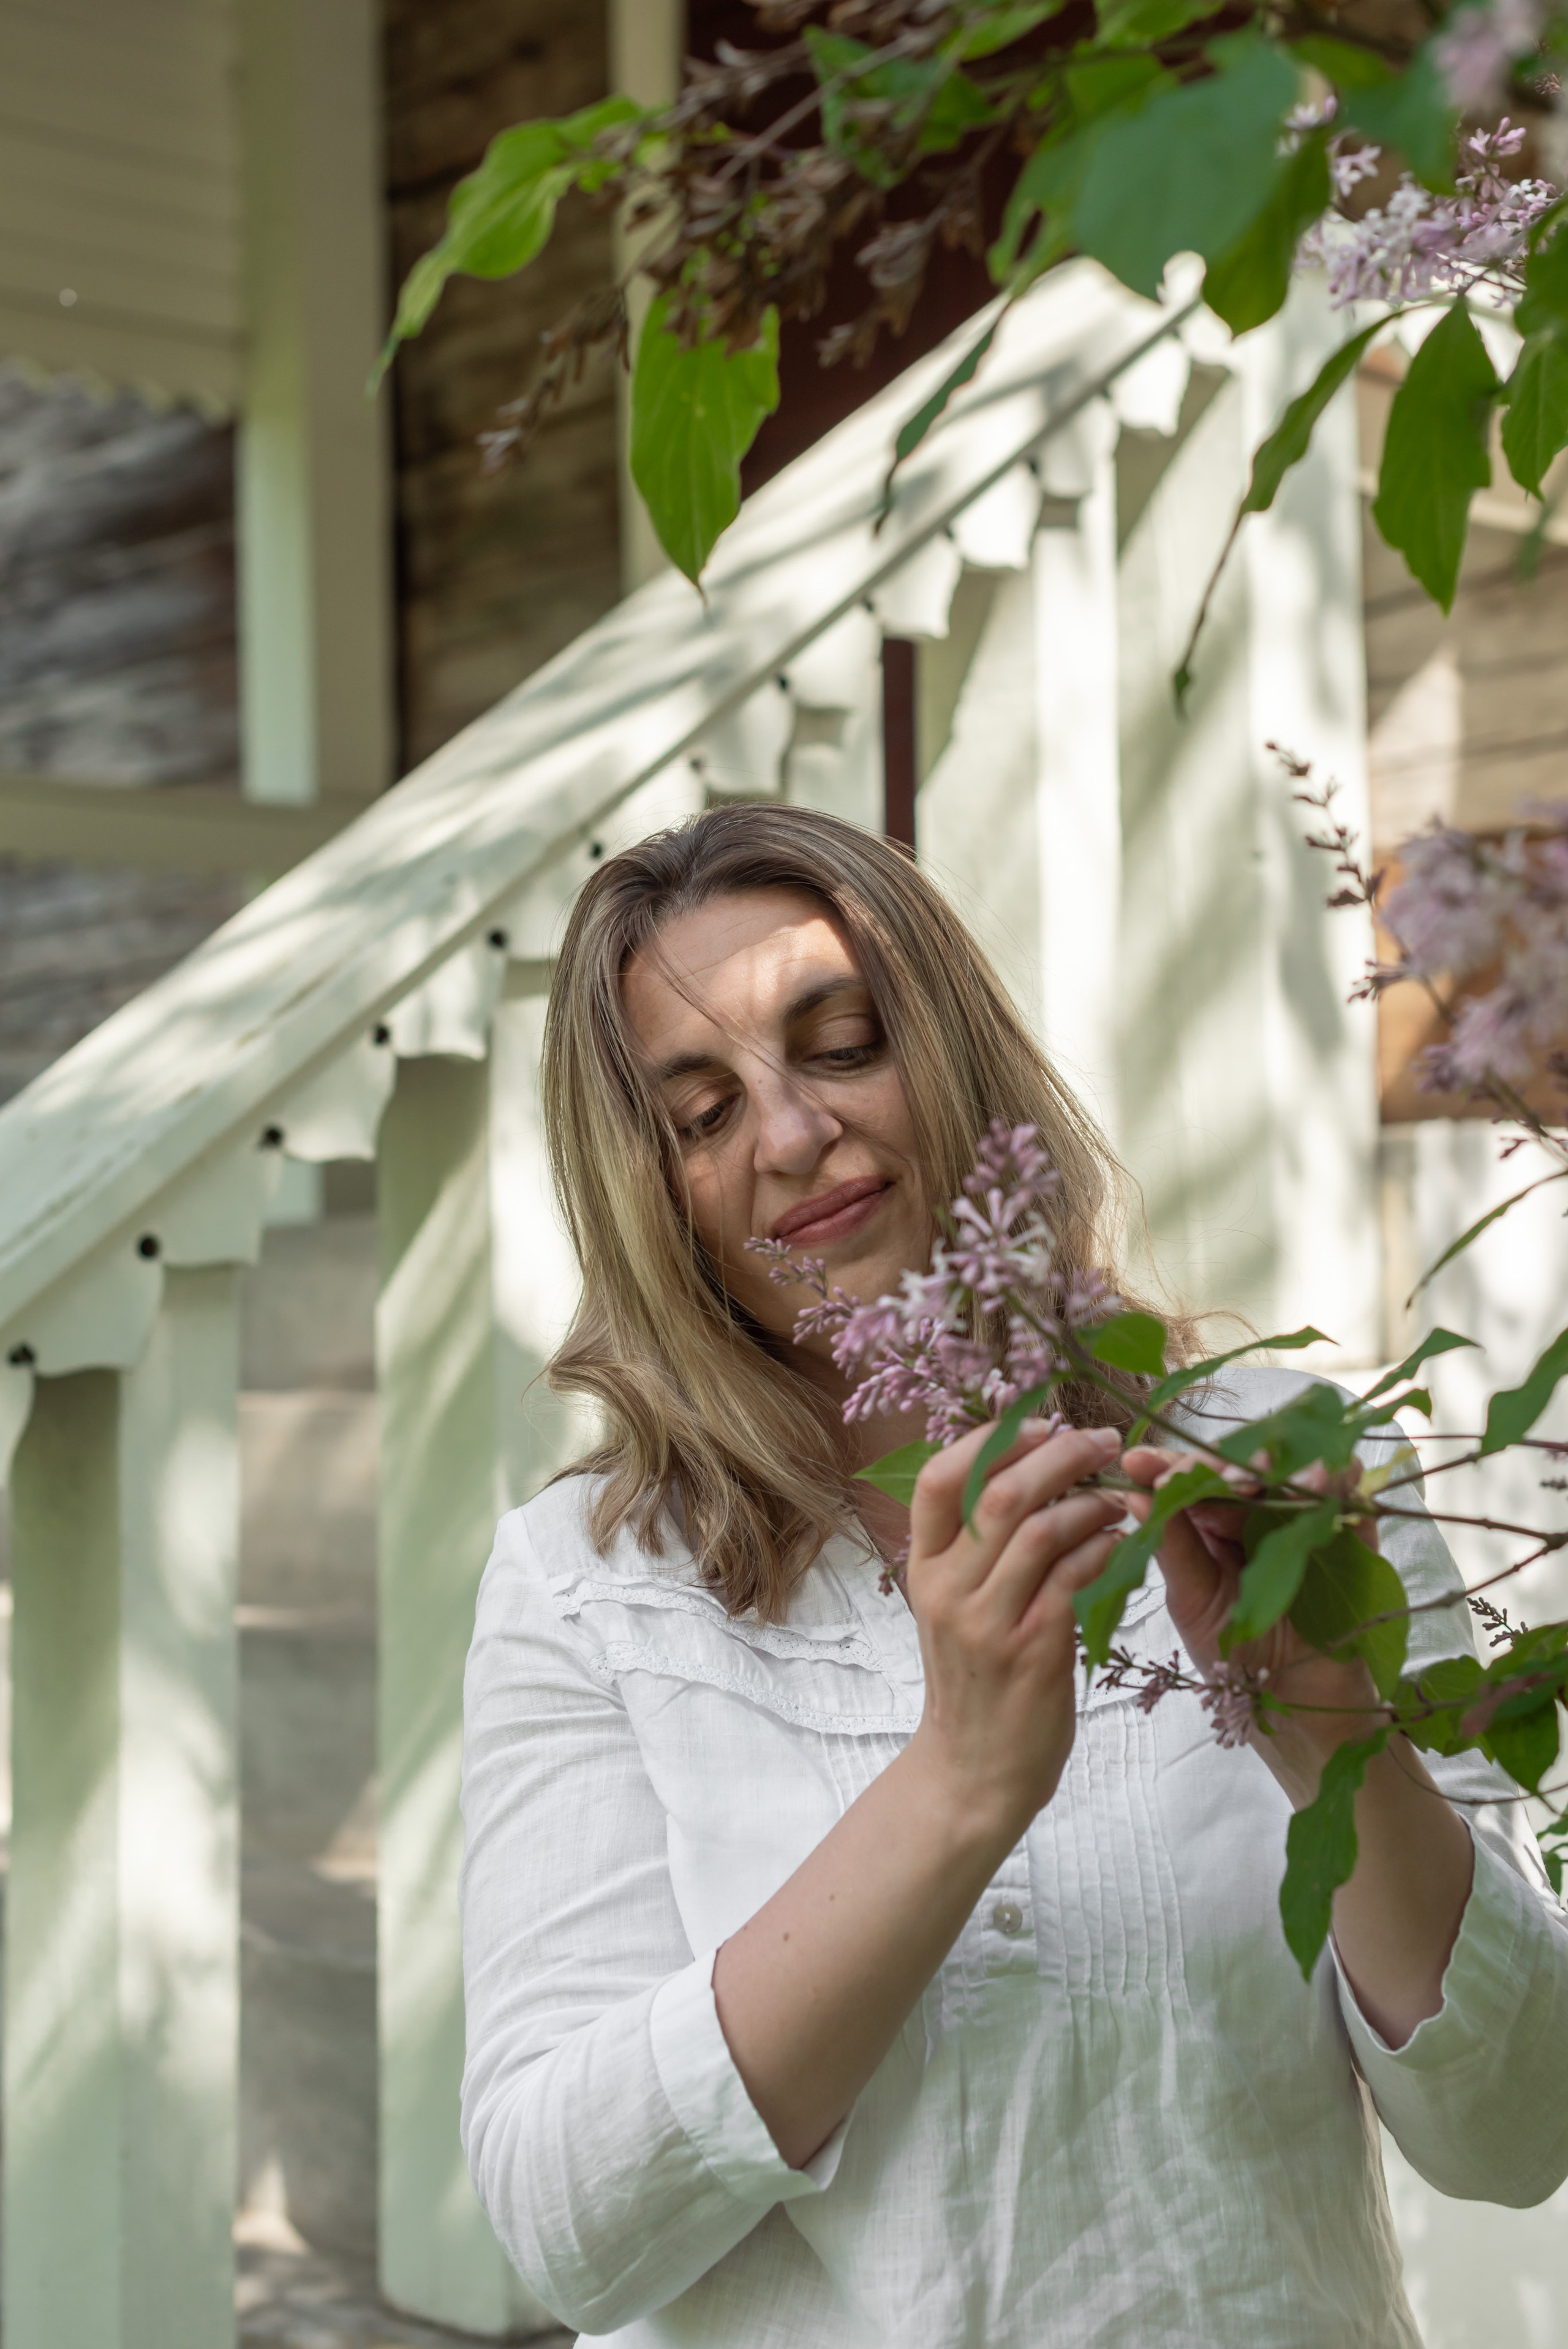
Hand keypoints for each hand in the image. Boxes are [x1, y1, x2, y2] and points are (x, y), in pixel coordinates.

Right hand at [903, 1420, 1126, 1845]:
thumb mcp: (951, 1605)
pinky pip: (1078, 1577)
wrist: (973, 1771)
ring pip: (1046, 1530)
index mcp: (923, 1568)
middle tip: (1101, 1439)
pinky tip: (1126, 1542)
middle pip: (1001, 1493)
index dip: (991, 1437)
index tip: (1040, 1421)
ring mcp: (989, 1622)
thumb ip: (973, 1545)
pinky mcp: (1035, 1651)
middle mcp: (948, 1589)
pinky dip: (1108, 1548)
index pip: (939, 1478)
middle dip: (1059, 1453)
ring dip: (1093, 1501)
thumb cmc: (974, 1679)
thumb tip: (1023, 1468)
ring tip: (1120, 1497)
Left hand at [1121, 1445, 1388, 1803]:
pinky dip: (1332, 1477)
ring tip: (1253, 1476)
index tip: (1136, 1462)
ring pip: (1289, 1466)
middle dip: (1219, 1461)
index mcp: (1209, 1523)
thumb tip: (1133, 1494)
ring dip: (1273, 1463)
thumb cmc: (1236, 1655)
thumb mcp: (1192, 1601)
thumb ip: (1171, 1547)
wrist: (1296, 1704)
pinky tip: (1314, 1482)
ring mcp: (1302, 1514)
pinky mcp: (1349, 1526)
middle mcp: (1254, 1510)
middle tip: (1204, 1472)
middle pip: (1238, 1462)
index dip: (1166, 1465)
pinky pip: (1345, 1488)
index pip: (1189, 1479)